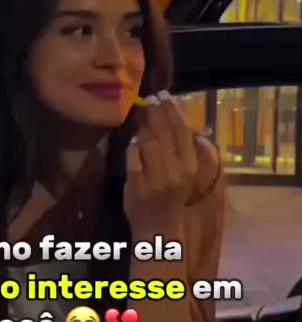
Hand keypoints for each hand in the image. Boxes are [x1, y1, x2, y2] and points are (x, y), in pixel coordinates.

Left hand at [124, 91, 196, 233]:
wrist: (158, 226)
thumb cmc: (172, 195)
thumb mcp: (184, 170)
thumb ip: (182, 144)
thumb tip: (179, 109)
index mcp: (190, 165)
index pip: (182, 130)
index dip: (173, 110)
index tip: (165, 95)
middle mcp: (175, 171)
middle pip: (165, 133)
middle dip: (157, 112)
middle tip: (150, 99)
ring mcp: (155, 178)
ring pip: (148, 143)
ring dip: (143, 130)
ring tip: (142, 124)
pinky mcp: (137, 185)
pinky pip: (133, 158)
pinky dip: (132, 148)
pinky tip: (134, 144)